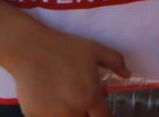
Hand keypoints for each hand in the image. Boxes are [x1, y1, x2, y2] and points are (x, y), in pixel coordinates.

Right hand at [4, 25, 126, 116]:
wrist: (30, 50)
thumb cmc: (65, 49)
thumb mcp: (96, 50)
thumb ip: (116, 62)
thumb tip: (128, 75)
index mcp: (90, 97)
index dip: (104, 114)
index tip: (100, 109)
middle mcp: (73, 111)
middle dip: (87, 114)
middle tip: (84, 105)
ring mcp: (52, 116)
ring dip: (71, 114)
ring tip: (68, 103)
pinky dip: (53, 114)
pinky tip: (52, 104)